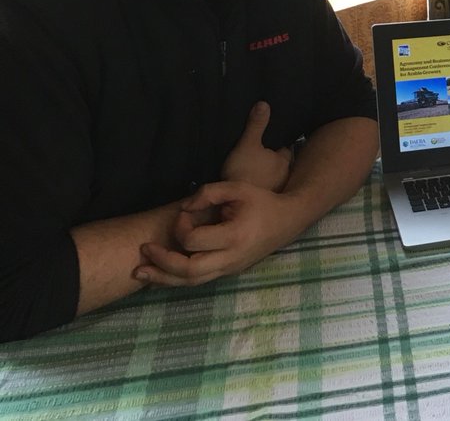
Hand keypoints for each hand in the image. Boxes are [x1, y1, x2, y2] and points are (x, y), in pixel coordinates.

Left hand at [134, 180, 300, 286]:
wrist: (288, 221)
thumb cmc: (262, 201)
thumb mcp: (237, 188)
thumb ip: (208, 193)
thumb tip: (183, 208)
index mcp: (235, 236)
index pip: (195, 241)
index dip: (181, 226)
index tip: (183, 213)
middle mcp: (232, 258)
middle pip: (190, 270)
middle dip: (162, 263)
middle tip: (144, 250)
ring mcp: (231, 268)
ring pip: (192, 282)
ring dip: (164, 278)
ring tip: (139, 272)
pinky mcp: (229, 272)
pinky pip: (199, 281)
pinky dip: (176, 279)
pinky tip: (159, 275)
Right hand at [221, 101, 292, 191]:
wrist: (234, 203)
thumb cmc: (243, 171)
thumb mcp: (247, 144)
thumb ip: (256, 125)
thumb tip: (264, 104)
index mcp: (284, 161)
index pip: (286, 149)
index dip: (280, 145)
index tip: (273, 141)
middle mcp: (285, 175)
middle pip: (281, 164)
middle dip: (274, 160)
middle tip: (263, 156)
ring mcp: (277, 189)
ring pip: (275, 177)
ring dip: (269, 174)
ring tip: (257, 170)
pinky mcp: (266, 200)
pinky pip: (266, 188)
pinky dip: (262, 185)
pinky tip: (253, 184)